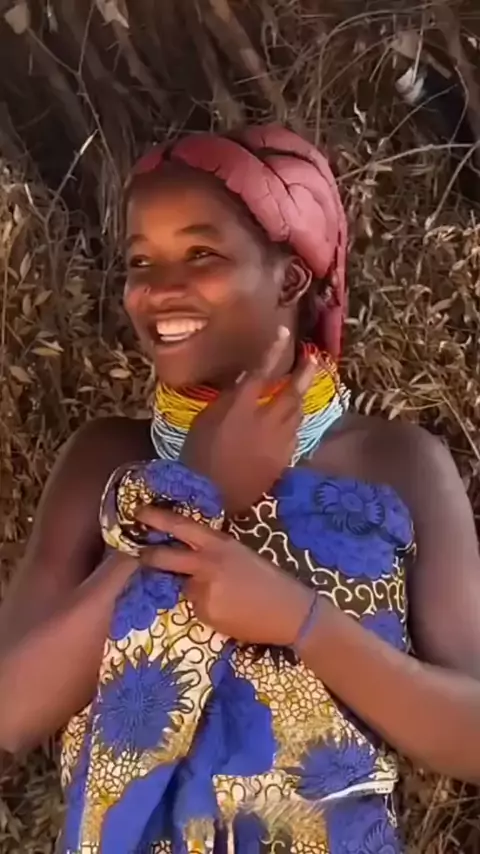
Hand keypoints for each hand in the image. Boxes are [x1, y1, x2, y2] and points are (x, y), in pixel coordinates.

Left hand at [136, 506, 313, 645]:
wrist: (290, 612)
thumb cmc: (269, 581)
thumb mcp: (240, 555)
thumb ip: (212, 552)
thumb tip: (186, 553)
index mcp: (219, 544)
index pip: (181, 526)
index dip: (157, 518)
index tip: (139, 513)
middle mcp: (207, 564)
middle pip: (165, 557)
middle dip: (149, 556)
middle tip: (142, 555)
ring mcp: (203, 589)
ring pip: (182, 588)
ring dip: (191, 591)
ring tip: (224, 596)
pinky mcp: (204, 612)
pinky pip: (194, 608)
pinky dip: (204, 609)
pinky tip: (228, 611)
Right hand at [180, 327, 316, 514]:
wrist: (210, 498)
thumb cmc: (198, 456)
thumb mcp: (205, 421)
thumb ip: (226, 399)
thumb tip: (242, 381)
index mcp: (241, 409)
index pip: (261, 372)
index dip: (273, 351)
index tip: (284, 332)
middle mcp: (266, 422)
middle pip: (292, 393)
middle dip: (304, 373)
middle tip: (311, 358)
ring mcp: (279, 443)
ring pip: (297, 413)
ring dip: (300, 397)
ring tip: (302, 386)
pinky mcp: (283, 460)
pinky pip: (295, 434)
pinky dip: (294, 422)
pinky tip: (291, 419)